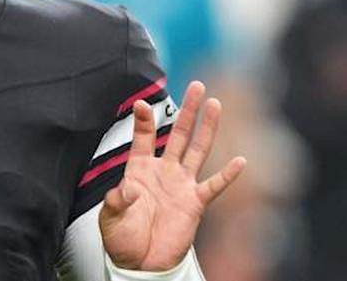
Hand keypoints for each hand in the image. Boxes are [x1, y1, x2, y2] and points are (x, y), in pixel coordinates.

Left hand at [99, 81, 246, 271]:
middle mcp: (163, 171)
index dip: (144, 120)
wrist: (140, 261)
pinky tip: (240, 161)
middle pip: (178, 134)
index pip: (143, 137)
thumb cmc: (122, 237)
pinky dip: (227, 175)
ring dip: (206, 128)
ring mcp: (181, 184)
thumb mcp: (110, 217)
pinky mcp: (195, 203)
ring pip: (197, 150)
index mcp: (138, 169)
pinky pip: (214, 186)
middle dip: (187, 111)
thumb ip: (117, 200)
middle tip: (196, 87)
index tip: (142, 103)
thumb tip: (127, 189)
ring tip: (215, 104)